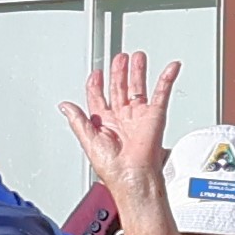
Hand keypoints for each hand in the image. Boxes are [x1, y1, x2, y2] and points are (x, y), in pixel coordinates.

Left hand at [63, 49, 176, 203]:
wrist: (133, 177)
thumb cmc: (113, 167)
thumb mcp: (88, 141)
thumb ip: (77, 120)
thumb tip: (64, 106)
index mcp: (105, 123)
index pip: (99, 97)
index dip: (96, 84)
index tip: (96, 73)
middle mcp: (122, 117)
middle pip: (119, 87)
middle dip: (119, 71)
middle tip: (119, 58)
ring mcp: (139, 115)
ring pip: (138, 86)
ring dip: (137, 71)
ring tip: (137, 57)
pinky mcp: (155, 115)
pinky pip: (161, 93)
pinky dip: (166, 79)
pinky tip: (170, 68)